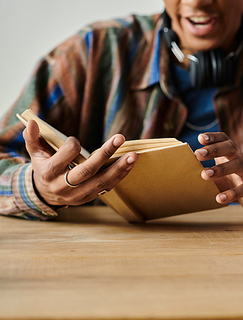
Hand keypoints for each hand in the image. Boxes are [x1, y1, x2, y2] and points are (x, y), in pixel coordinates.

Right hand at [23, 120, 137, 206]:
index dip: (73, 145)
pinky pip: (107, 187)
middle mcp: (64, 186)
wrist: (45, 194)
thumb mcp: (35, 153)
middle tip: (120, 138)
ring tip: (133, 155)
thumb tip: (32, 122)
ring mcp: (78, 194)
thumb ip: (33, 138)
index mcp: (49, 172)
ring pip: (101, 181)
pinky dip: (120, 175)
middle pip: (87, 170)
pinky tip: (130, 164)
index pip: (66, 156)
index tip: (74, 140)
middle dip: (105, 154)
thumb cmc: (43, 166)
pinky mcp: (89, 197)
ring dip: (119, 168)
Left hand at [194, 132, 242, 215]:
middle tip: (198, 154)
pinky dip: (232, 193)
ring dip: (221, 169)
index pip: (224, 139)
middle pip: (231, 148)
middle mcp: (241, 159)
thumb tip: (184, 169)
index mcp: (231, 153)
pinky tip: (220, 198)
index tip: (200, 138)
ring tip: (205, 175)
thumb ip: (206, 169)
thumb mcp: (220, 173)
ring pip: (238, 165)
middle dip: (214, 149)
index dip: (213, 137)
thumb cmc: (233, 180)